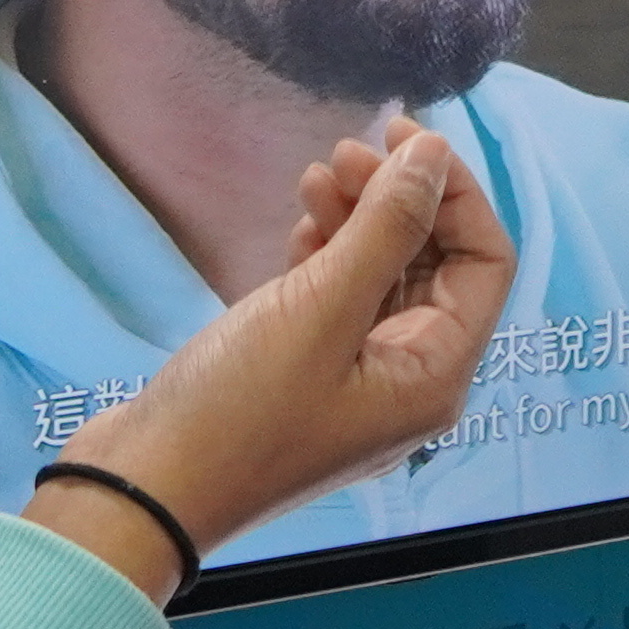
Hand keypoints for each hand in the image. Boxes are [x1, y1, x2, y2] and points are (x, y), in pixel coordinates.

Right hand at [31, 117, 517, 597]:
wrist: (143, 491)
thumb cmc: (239, 410)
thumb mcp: (321, 308)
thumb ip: (387, 227)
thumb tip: (436, 153)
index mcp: (435, 376)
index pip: (485, 262)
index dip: (454, 191)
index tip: (403, 137)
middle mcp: (408, 383)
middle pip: (437, 266)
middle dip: (400, 200)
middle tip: (345, 150)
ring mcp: (356, 384)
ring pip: (383, 279)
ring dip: (359, 220)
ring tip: (315, 175)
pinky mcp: (306, 379)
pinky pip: (339, 303)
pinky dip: (326, 257)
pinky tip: (298, 230)